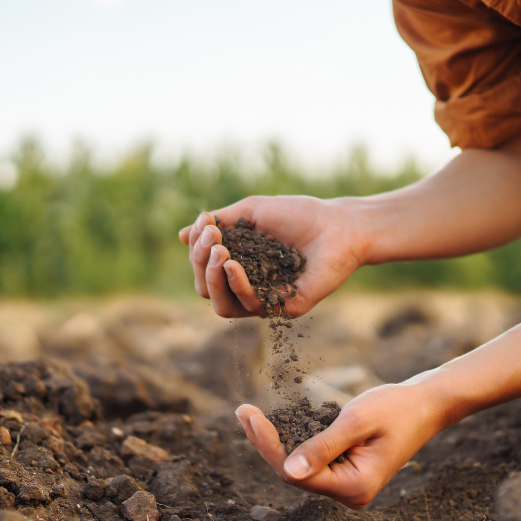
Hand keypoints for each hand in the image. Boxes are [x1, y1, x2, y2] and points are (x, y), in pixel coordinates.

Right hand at [178, 196, 369, 317]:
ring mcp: (265, 300)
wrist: (338, 225)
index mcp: (239, 266)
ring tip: (219, 252)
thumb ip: (219, 223)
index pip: (203, 269)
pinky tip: (232, 264)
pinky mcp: (284, 309)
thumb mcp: (251, 212)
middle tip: (212, 239)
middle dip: (200, 263)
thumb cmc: (298, 215)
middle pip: (206, 290)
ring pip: (221, 306)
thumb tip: (182, 235)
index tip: (207, 223)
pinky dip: (236, 285)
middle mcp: (249, 287)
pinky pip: (249, 306)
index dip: (197, 249)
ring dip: (211, 278)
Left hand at [233, 383, 445, 508]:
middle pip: (293, 473)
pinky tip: (272, 422)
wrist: (425, 405)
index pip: (296, 473)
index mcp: (354, 487)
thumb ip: (323, 446)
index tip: (248, 415)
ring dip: (275, 440)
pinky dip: (292, 439)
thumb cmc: (396, 408)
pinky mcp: (344, 471)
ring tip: (249, 414)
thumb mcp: (357, 421)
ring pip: (299, 466)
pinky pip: (310, 459)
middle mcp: (349, 493)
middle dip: (266, 442)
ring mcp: (346, 485)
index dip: (268, 445)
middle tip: (242, 411)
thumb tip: (289, 470)